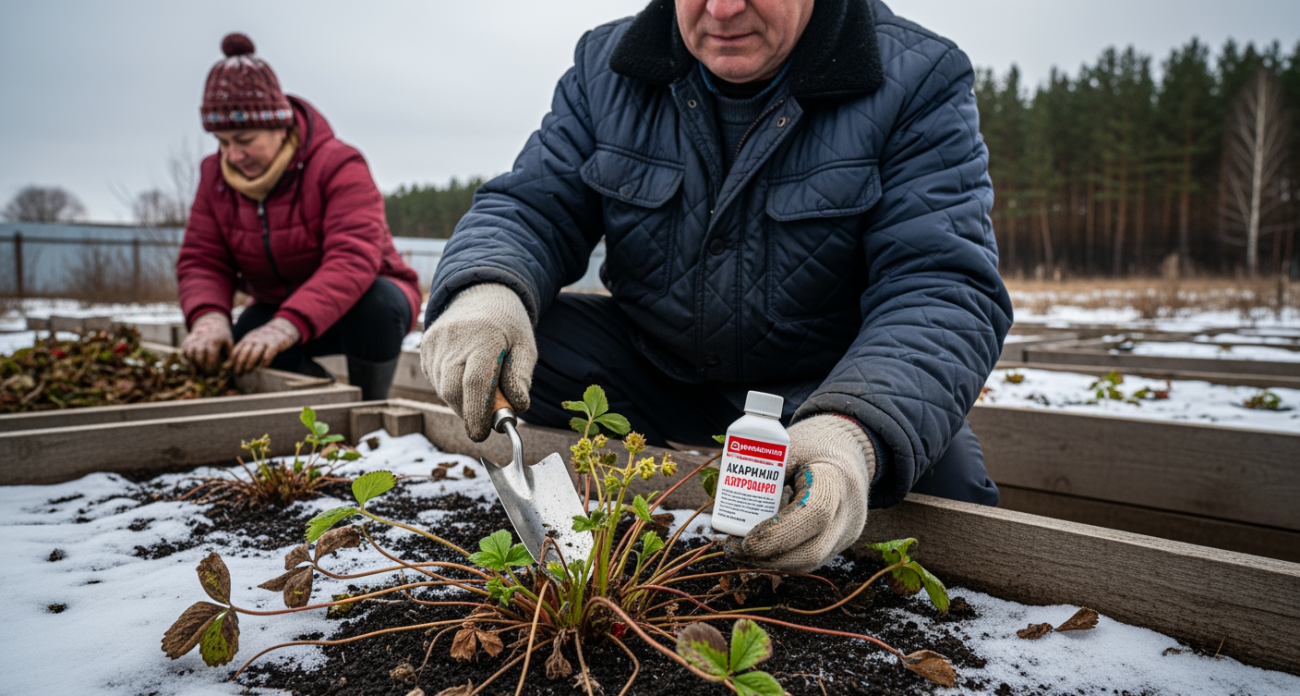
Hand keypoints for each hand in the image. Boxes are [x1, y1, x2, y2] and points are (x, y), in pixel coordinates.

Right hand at [181, 312, 232, 370]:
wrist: (210, 322)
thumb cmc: (222, 335)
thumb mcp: (229, 341)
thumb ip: (230, 354)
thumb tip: (231, 367)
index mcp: (214, 341)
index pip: (211, 356)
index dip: (210, 366)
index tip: (212, 374)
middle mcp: (202, 341)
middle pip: (199, 357)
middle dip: (202, 368)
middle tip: (206, 375)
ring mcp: (193, 341)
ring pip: (190, 356)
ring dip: (194, 366)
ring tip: (199, 374)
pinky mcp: (186, 343)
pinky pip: (184, 354)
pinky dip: (187, 362)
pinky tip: (192, 369)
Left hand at [230, 317, 299, 373]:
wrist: (281, 328)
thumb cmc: (264, 338)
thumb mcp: (252, 340)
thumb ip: (245, 349)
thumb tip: (235, 364)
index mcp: (247, 339)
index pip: (236, 350)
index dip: (233, 361)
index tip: (231, 370)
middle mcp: (254, 339)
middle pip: (244, 352)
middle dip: (240, 364)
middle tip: (238, 373)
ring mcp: (265, 341)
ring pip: (255, 353)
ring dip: (250, 364)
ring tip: (248, 371)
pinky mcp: (275, 344)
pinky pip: (269, 353)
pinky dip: (265, 361)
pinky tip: (262, 367)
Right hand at [419, 283, 535, 441]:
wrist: (481, 294)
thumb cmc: (508, 326)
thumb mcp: (526, 347)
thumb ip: (521, 377)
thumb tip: (516, 407)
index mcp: (485, 337)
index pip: (475, 382)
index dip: (478, 413)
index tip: (483, 434)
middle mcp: (455, 339)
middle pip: (453, 390)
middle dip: (469, 413)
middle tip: (486, 419)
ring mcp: (436, 342)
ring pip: (443, 389)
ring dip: (462, 401)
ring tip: (480, 389)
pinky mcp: (425, 347)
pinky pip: (436, 380)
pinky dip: (452, 388)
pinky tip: (465, 375)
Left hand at [725, 415, 876, 572]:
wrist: (846, 451)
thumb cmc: (812, 445)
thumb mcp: (789, 446)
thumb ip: (764, 470)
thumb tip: (725, 492)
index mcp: (836, 480)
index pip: (814, 515)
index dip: (778, 533)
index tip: (744, 540)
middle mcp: (847, 513)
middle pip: (811, 551)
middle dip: (767, 557)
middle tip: (732, 549)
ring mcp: (846, 532)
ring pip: (809, 561)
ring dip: (770, 561)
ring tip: (739, 550)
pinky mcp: (838, 542)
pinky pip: (809, 557)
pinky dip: (781, 556)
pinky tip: (757, 549)